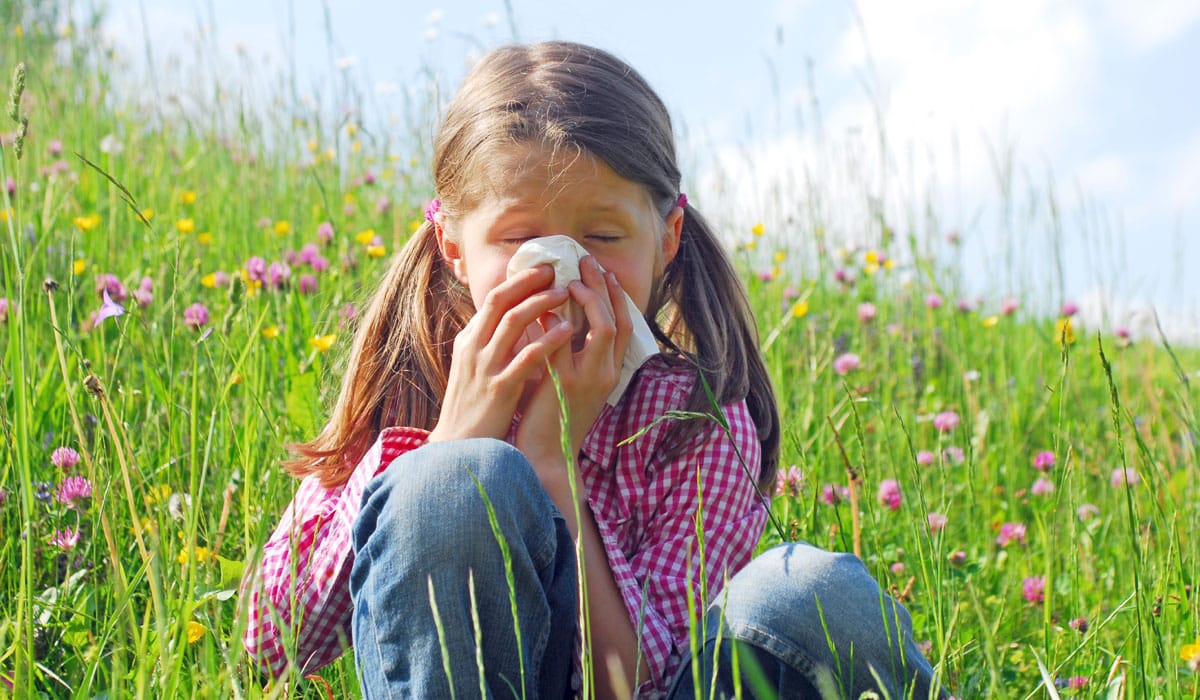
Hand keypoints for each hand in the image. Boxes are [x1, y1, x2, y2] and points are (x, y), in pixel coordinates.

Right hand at [428, 266, 574, 442]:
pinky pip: (526, 358)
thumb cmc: (474, 409)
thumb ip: (490, 344)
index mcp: (468, 341)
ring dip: (540, 303)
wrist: (461, 448)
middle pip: (500, 302)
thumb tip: (512, 321)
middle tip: (555, 269)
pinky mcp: (499, 389)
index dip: (518, 280)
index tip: (542, 268)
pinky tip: (566, 330)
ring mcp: (485, 368)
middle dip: (529, 281)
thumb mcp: (474, 369)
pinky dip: (547, 340)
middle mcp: (473, 348)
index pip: (492, 299)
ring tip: (566, 292)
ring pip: (512, 323)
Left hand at [515, 256, 632, 474]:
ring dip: (588, 298)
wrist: (546, 455)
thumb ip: (569, 351)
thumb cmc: (553, 416)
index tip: (604, 273)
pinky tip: (546, 303)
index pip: (625, 326)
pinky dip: (556, 320)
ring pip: (601, 327)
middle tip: (587, 262)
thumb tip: (556, 312)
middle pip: (616, 320)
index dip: (617, 297)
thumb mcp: (570, 381)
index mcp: (610, 373)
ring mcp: (587, 379)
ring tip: (572, 277)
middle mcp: (605, 374)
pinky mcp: (563, 384)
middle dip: (603, 287)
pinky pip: (564, 343)